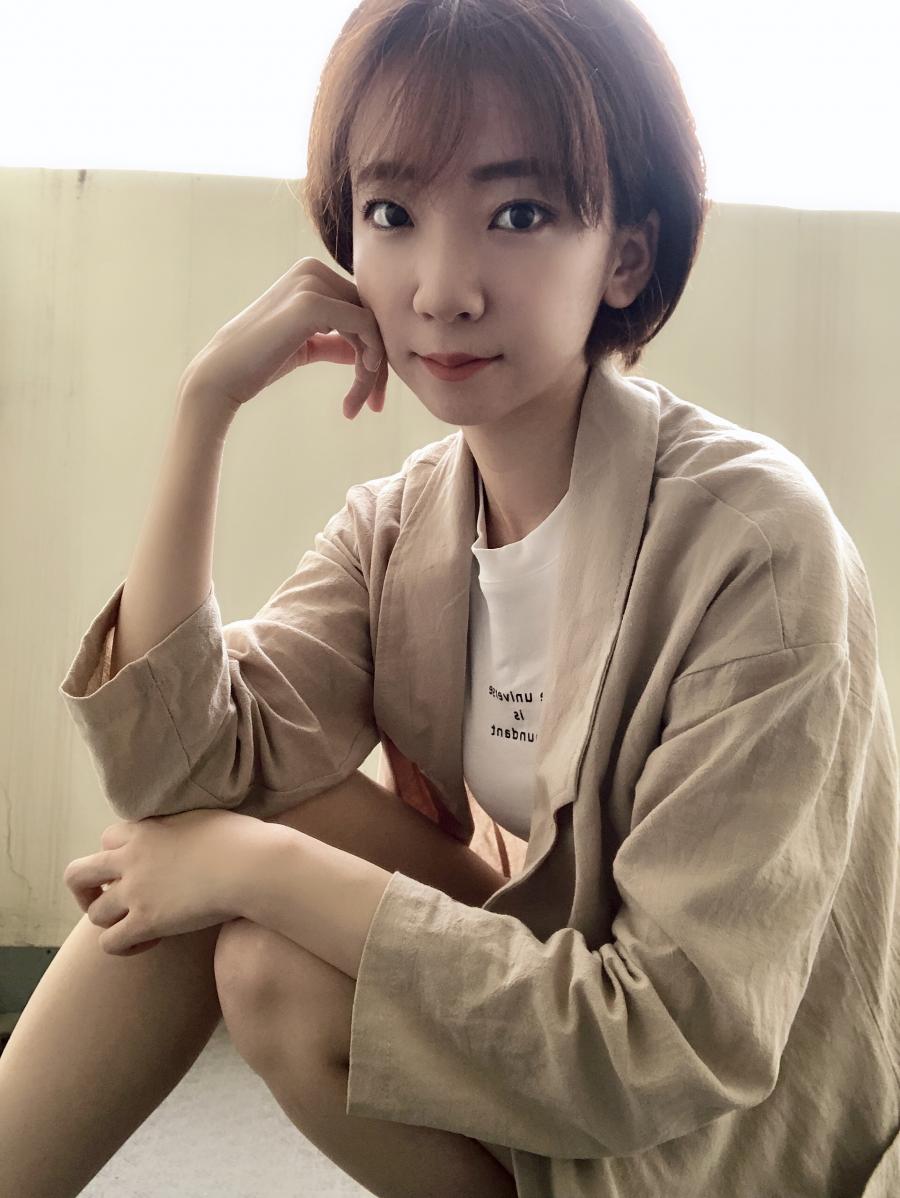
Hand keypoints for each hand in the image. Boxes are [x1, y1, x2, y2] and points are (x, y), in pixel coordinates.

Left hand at [63, 808, 273, 956]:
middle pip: (78, 875)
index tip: (141, 869)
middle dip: (87, 892)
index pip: (107, 839)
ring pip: (94, 914)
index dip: (118, 856)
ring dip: (113, 922)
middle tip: (112, 902)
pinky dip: (125, 947)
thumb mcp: (208, 818)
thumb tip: (203, 831)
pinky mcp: (146, 921)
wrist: (253, 864)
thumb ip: (189, 826)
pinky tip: (152, 941)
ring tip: (141, 926)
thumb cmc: (246, 840)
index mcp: (146, 829)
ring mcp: (135, 891)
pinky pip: (110, 943)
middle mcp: (131, 858)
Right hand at [179, 255, 388, 420]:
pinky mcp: (312, 303)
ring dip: (372, 371)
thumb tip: (368, 350)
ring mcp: (311, 283)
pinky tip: (359, 386)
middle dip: (378, 363)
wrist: (223, 374)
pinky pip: (365, 327)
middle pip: (371, 316)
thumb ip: (335, 342)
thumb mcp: (306, 346)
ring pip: (371, 325)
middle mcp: (312, 269)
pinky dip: (369, 361)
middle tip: (374, 405)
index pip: (362, 309)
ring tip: (359, 404)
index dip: (374, 350)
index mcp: (311, 274)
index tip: (372, 393)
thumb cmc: (259, 363)